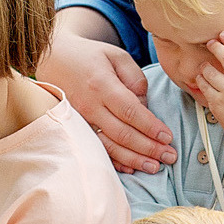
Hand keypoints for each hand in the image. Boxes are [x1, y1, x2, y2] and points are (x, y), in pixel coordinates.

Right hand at [41, 20, 173, 173]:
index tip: (168, 137)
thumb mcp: (117, 56)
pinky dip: (114, 161)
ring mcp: (80, 120)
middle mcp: (89, 105)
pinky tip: (131, 168)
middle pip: (122, 133)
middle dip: (149, 148)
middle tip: (170, 157)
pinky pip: (97, 149)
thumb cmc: (90, 56)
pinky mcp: (76, 129)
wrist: (53, 59)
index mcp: (102, 84)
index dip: (150, 127)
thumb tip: (145, 107)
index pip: (130, 111)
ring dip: (134, 159)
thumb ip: (135, 78)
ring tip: (155, 167)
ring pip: (109, 146)